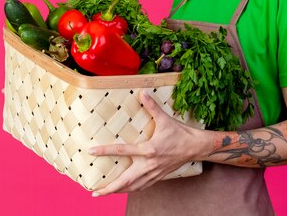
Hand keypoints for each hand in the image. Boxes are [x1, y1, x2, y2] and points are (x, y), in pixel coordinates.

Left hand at [89, 89, 203, 195]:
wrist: (195, 147)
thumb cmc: (180, 133)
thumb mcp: (165, 119)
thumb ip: (152, 107)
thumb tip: (142, 93)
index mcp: (149, 149)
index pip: (122, 150)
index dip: (105, 151)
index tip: (91, 151)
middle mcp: (149, 164)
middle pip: (125, 180)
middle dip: (109, 188)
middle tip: (95, 193)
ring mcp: (154, 172)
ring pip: (133, 186)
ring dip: (118, 191)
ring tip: (105, 193)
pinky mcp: (159, 176)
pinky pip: (142, 186)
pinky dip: (132, 189)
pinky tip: (126, 190)